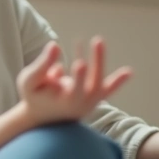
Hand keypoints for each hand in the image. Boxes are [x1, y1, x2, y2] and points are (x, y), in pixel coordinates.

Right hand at [16, 36, 132, 126]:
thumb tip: (55, 46)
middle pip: (93, 85)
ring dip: (102, 63)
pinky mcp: (92, 99)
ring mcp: (88, 103)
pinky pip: (106, 90)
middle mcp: (79, 105)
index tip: (81, 63)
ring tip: (99, 41)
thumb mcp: (29, 81)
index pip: (74, 91)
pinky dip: (116, 82)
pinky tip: (129, 72)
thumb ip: (41, 65)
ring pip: (101, 85)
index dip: (79, 78)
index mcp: (63, 102)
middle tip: (98, 41)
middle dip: (97, 62)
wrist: (41, 117)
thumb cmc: (34, 96)